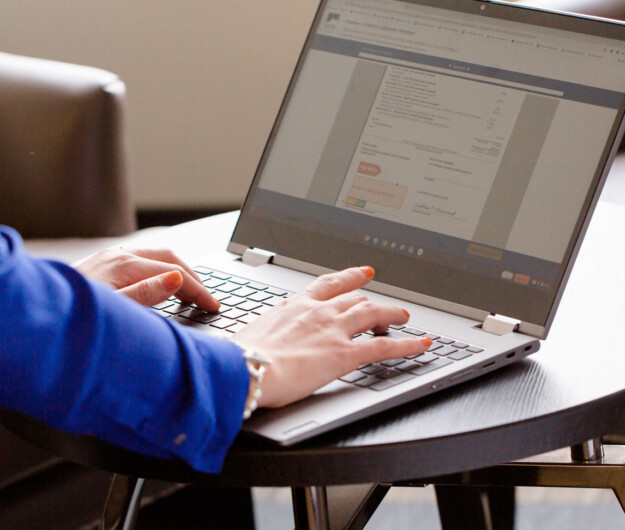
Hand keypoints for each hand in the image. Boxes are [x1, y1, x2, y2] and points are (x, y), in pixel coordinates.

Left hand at [76, 248, 219, 311]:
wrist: (35, 313)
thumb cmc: (68, 317)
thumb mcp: (112, 311)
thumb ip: (145, 295)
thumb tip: (176, 280)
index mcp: (123, 265)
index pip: (175, 273)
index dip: (198, 290)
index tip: (213, 305)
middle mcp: (118, 256)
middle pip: (170, 258)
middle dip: (194, 277)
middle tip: (208, 299)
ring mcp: (110, 257)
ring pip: (158, 256)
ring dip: (180, 271)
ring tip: (193, 291)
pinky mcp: (104, 262)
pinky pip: (145, 259)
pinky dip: (163, 270)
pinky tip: (164, 283)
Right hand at [233, 266, 431, 407]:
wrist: (244, 367)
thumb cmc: (242, 355)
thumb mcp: (255, 333)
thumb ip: (270, 331)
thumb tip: (265, 340)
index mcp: (296, 305)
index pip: (329, 284)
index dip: (350, 276)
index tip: (363, 272)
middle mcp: (319, 312)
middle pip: (356, 299)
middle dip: (373, 301)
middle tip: (386, 306)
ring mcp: (334, 330)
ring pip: (374, 314)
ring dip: (392, 315)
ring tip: (404, 318)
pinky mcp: (345, 353)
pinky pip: (385, 345)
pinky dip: (408, 345)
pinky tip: (422, 345)